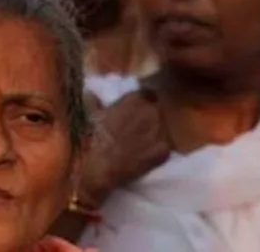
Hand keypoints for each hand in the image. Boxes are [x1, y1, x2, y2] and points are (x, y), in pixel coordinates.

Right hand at [77, 88, 169, 202]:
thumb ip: (99, 100)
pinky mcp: (165, 151)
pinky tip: (146, 156)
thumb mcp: (93, 113)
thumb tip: (95, 93)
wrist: (100, 166)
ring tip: (141, 143)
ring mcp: (162, 132)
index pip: (148, 94)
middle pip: (157, 111)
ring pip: (163, 129)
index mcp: (136, 98)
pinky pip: (167, 148)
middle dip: (150, 117)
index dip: (142, 102)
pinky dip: (158, 150)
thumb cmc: (94, 137)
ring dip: (155, 133)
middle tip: (138, 126)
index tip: (136, 109)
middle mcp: (152, 111)